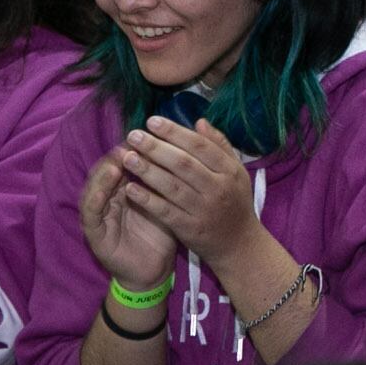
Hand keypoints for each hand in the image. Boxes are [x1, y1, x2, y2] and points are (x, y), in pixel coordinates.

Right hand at [79, 148, 176, 290]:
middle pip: (110, 169)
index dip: (138, 147)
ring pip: (96, 187)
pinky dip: (95, 200)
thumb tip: (186, 147)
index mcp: (127, 187)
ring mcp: (100, 214)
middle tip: (133, 141)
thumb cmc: (162, 232)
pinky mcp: (94, 233)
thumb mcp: (169, 201)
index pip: (128, 161)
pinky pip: (90, 214)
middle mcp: (110, 197)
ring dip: (105, 174)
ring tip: (118, 161)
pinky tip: (105, 190)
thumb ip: (172, 177)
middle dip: (121, 155)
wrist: (153, 270)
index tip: (152, 133)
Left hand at [117, 118, 262, 264]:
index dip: (175, 132)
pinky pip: (164, 210)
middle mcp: (218, 188)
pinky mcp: (189, 228)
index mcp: (230, 170)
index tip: (152, 121)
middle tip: (133, 135)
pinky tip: (129, 188)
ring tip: (127, 157)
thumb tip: (199, 121)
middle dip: (156, 147)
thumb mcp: (236, 171)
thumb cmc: (234, 201)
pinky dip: (147, 199)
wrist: (238, 243)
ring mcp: (203, 209)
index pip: (201, 146)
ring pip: (172, 186)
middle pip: (184, 164)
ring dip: (147, 170)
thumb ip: (220, 146)